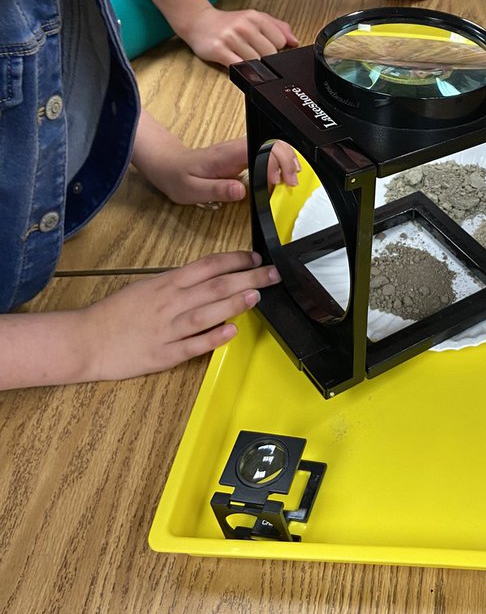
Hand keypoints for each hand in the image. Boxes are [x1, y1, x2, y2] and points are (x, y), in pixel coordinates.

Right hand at [81, 251, 281, 379]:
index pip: (207, 266)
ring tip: (256, 295)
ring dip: (233, 303)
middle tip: (271, 274)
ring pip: (206, 313)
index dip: (234, 260)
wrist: (86, 340)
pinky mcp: (163, 355)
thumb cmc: (116, 314)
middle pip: (214, 286)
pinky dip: (212, 338)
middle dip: (247, 278)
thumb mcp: (147, 287)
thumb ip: (177, 284)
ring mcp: (167, 330)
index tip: (255, 258)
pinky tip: (230, 332)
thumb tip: (209, 278)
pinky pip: (192, 345)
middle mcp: (169, 303)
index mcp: (166, 284)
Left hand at [150, 136, 299, 205]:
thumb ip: (218, 190)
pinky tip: (282, 175)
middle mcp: (237, 148)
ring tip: (291, 179)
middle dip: (288, 161)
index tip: (275, 182)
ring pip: (273, 145)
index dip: (274, 164)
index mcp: (228, 154)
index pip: (261, 150)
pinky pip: (267, 152)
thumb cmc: (178, 177)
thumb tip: (240, 191)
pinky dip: (279, 162)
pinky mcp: (243, 154)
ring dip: (287, 160)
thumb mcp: (192, 190)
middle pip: (273, 144)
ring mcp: (241, 149)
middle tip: (291, 183)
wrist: (168, 164)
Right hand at [181, 4, 298, 65]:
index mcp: (255, 17)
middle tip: (254, 54)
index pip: (280, 42)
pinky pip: (238, 66)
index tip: (266, 48)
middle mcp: (243, 26)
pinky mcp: (219, 50)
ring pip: (255, 62)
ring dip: (252, 65)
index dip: (275, 49)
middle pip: (269, 54)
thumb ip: (278, 28)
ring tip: (244, 57)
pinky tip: (238, 64)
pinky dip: (241, 70)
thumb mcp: (255, 18)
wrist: (199, 22)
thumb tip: (295, 42)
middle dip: (265, 59)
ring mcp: (231, 38)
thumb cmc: (229, 22)